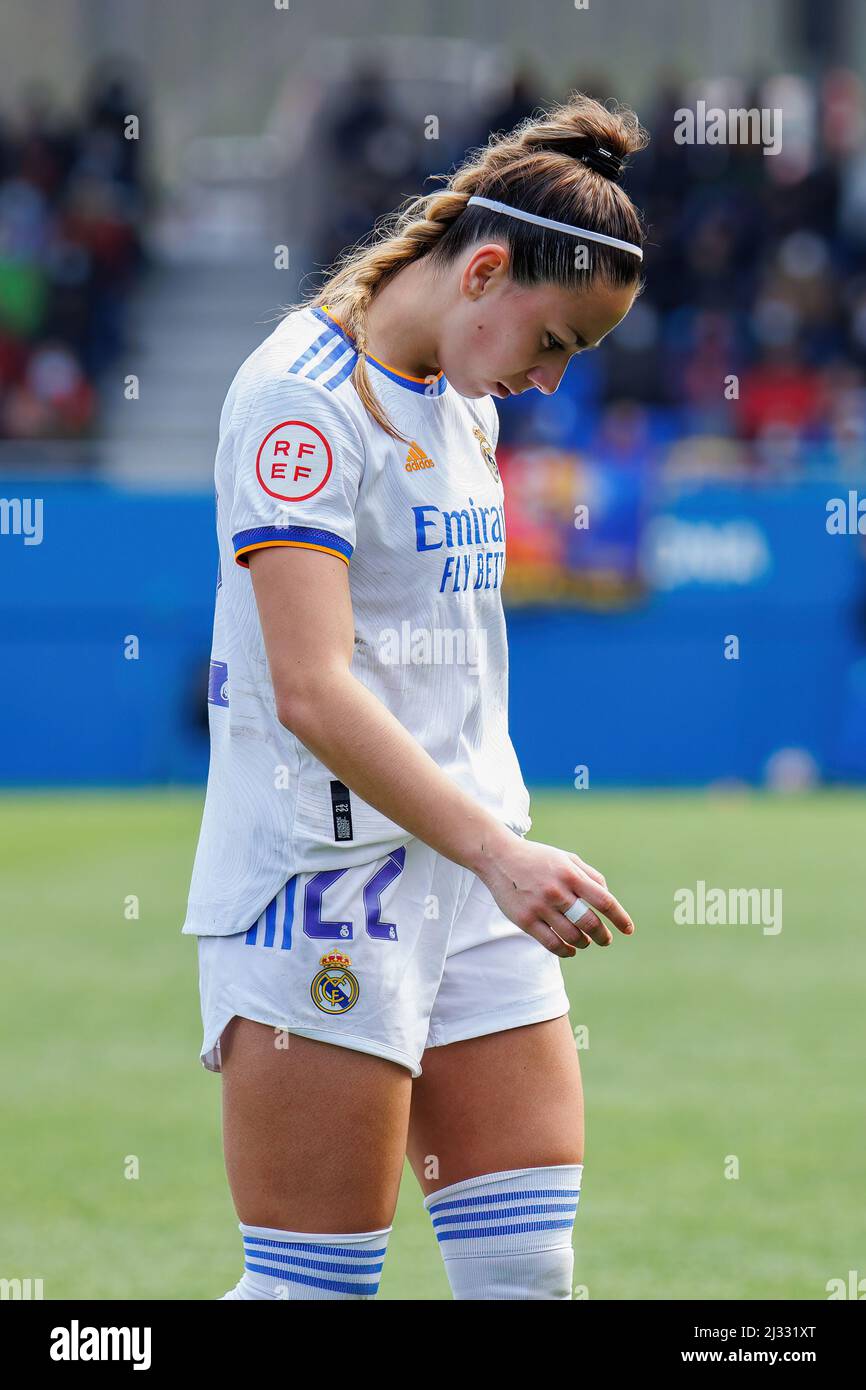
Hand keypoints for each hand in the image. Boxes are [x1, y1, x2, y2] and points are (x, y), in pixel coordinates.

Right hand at [476, 831, 634, 957]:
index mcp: (571, 874)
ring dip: (584, 943)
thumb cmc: (538, 858)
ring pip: (572, 936)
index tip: (628, 930)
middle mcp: (557, 891)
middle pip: (589, 923)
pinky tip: (570, 950)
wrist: (499, 857)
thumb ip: (590, 876)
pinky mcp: (525, 920)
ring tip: (585, 942)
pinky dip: (566, 951)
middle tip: (605, 940)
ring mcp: (540, 907)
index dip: (620, 918)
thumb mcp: (567, 858)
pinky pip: (551, 944)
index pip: (604, 901)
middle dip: (602, 936)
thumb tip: (608, 899)